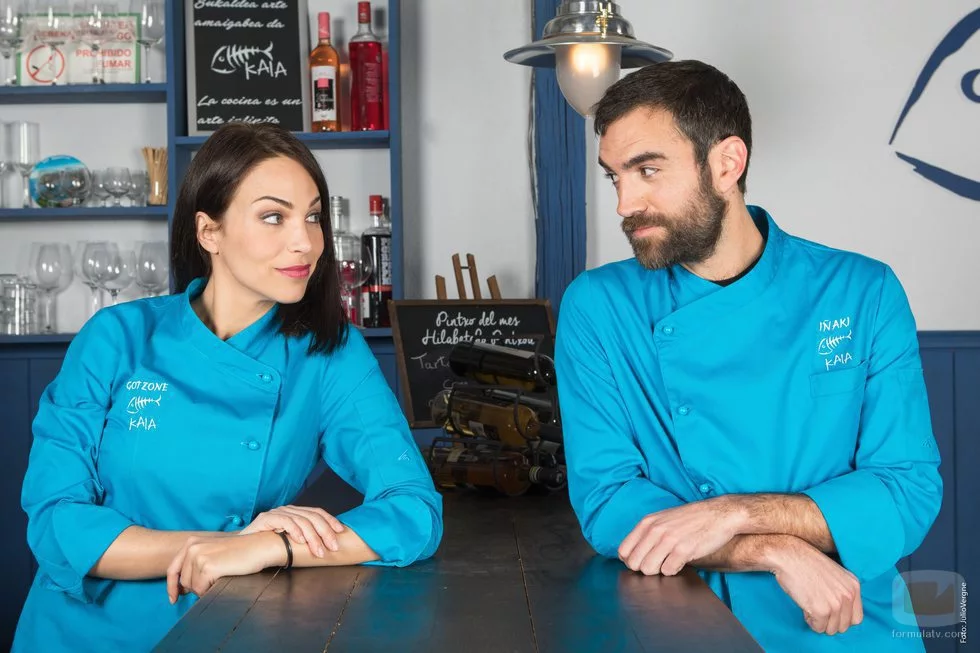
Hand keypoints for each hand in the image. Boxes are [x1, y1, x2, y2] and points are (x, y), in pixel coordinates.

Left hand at [166, 533, 283, 603]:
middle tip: (213, 583)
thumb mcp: (214, 552)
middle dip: (195, 588)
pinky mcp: (207, 567)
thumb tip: (183, 588)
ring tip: (221, 578)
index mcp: (192, 542)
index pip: (173, 569)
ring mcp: (198, 557)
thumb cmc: (242, 551)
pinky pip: (201, 590)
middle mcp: (192, 547)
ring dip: (205, 589)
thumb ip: (196, 564)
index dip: (172, 586)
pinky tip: (223, 580)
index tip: (174, 598)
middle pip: (183, 581)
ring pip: (192, 587)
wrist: (260, 546)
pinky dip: (210, 590)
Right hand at [240, 505, 345, 558]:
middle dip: (325, 532)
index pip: (317, 512)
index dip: (330, 520)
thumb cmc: (267, 547)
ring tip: (319, 551)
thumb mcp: (290, 542)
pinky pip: (284, 521)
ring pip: (301, 520)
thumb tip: (327, 545)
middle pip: (312, 516)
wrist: (240, 549)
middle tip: (333, 547)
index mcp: (295, 513)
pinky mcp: (265, 519)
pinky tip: (300, 540)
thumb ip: (305, 540)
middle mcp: (287, 510)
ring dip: (313, 537)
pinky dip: (294, 530)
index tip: (340, 532)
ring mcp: (276, 513)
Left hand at [618, 496, 741, 575]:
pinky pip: (668, 571)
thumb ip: (647, 534)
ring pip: (648, 569)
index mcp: (647, 522)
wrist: (718, 514)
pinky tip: (680, 562)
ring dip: (658, 570)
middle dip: (644, 568)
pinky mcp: (684, 549)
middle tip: (658, 564)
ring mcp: (669, 540)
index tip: (643, 561)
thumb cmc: (690, 519)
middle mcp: (655, 530)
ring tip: (669, 562)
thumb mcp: (662, 519)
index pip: (623, 551)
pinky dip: (673, 570)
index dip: (632, 561)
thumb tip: (632, 556)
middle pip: (634, 564)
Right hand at [768, 537, 863, 634]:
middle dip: (829, 621)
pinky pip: (818, 628)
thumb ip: (842, 591)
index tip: (830, 612)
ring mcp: (836, 604)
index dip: (841, 618)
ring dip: (819, 622)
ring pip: (831, 629)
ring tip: (810, 605)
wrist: (788, 556)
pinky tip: (805, 606)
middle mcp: (848, 595)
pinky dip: (809, 621)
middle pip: (844, 626)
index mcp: (854, 586)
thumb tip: (842, 613)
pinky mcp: (821, 610)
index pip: (856, 618)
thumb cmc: (806, 563)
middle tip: (817, 608)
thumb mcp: (834, 574)